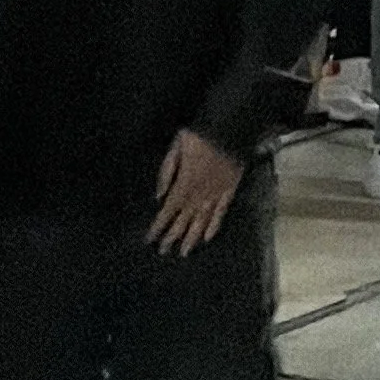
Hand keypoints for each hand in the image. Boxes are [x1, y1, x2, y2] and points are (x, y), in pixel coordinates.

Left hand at [147, 132, 243, 256]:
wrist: (229, 127)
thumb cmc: (199, 135)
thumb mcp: (175, 147)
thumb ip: (166, 172)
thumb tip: (158, 196)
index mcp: (184, 184)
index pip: (168, 211)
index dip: (158, 226)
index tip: (150, 240)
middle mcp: (198, 194)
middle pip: (183, 220)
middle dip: (172, 237)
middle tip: (163, 252)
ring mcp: (215, 194)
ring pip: (201, 221)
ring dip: (191, 237)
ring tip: (184, 252)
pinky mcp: (230, 190)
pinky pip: (221, 212)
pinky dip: (215, 225)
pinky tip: (209, 237)